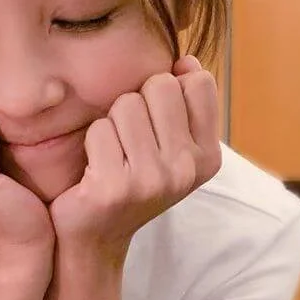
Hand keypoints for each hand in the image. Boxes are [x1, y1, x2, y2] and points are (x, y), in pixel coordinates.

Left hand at [50, 57, 221, 259]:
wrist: (95, 238)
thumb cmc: (130, 182)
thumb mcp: (170, 148)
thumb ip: (184, 104)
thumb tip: (185, 61)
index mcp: (207, 157)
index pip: (198, 82)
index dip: (168, 91)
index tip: (155, 122)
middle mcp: (186, 169)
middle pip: (160, 85)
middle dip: (137, 104)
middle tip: (129, 142)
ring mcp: (153, 179)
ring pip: (127, 104)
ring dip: (112, 124)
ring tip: (113, 156)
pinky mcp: (115, 187)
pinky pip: (99, 129)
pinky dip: (92, 144)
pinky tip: (96, 170)